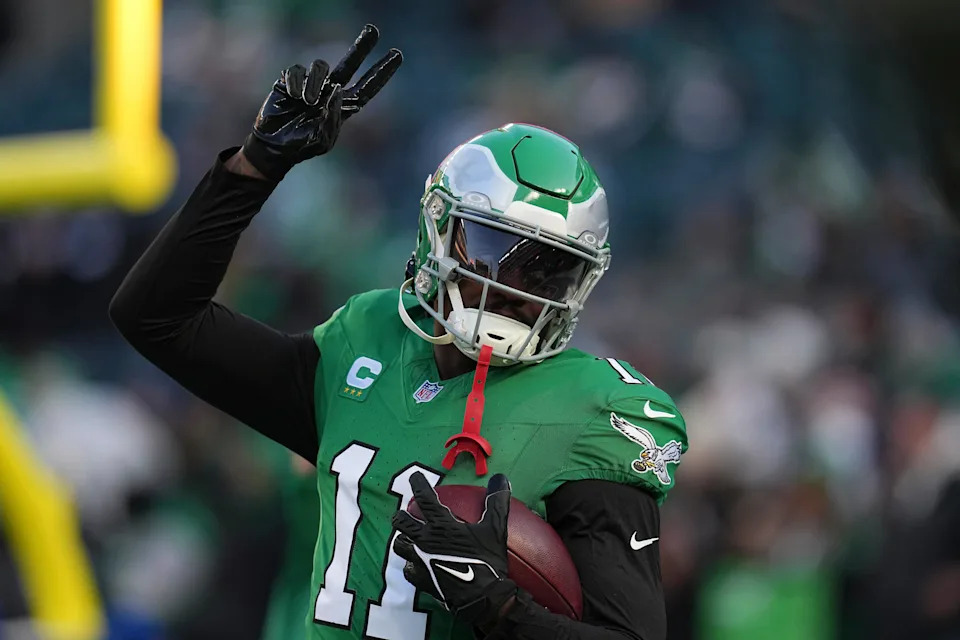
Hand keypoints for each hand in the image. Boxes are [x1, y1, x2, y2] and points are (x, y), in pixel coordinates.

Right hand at [241, 24, 401, 180]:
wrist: (274, 146)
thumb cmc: (301, 146)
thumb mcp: (322, 138)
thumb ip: (332, 115)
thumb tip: (336, 88)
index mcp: (342, 107)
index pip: (366, 88)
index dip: (381, 73)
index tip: (397, 56)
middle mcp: (329, 91)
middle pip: (349, 64)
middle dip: (362, 47)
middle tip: (373, 30)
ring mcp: (310, 84)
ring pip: (321, 67)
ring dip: (315, 84)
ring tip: (307, 101)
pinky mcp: (291, 80)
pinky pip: (297, 70)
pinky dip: (296, 84)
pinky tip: (292, 97)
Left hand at [392, 472, 516, 627]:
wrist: (482, 597)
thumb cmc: (487, 561)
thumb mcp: (495, 529)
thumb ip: (496, 502)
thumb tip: (501, 478)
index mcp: (441, 525)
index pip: (425, 498)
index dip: (418, 484)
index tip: (415, 477)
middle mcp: (425, 540)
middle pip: (402, 522)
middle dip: (401, 515)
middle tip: (407, 513)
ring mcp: (420, 561)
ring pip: (399, 545)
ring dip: (403, 539)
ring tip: (409, 538)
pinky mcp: (420, 579)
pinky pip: (407, 569)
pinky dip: (410, 565)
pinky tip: (416, 564)